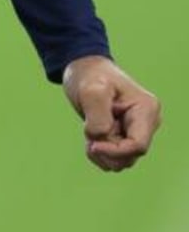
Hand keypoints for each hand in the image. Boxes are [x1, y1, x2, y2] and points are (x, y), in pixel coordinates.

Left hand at [63, 55, 161, 171]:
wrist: (85, 70)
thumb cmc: (90, 76)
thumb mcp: (91, 90)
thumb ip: (98, 115)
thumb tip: (102, 137)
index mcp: (146, 110)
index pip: (138, 145)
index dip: (115, 151)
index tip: (92, 145)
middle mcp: (146, 123)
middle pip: (130, 156)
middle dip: (106, 151)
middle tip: (87, 133)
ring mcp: (136, 131)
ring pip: (123, 161)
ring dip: (102, 154)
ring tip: (87, 134)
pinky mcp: (125, 136)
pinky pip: (116, 158)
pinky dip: (100, 154)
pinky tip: (90, 139)